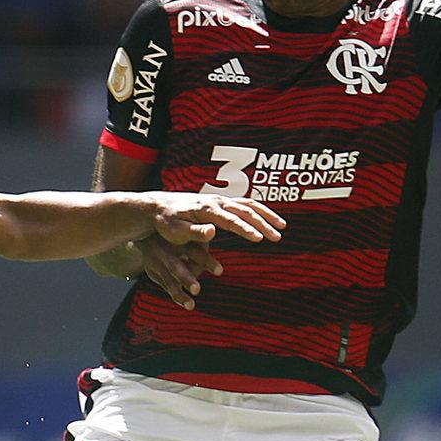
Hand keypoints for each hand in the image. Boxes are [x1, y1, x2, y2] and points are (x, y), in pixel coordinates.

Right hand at [140, 236, 222, 309]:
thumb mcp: (191, 233)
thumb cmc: (180, 234)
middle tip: (196, 290)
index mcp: (177, 240)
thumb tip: (217, 270)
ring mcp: (156, 264)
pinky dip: (177, 296)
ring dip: (179, 294)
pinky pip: (167, 286)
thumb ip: (204, 246)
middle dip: (186, 279)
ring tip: (191, 306)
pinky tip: (188, 305)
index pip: (193, 251)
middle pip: (175, 267)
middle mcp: (165, 251)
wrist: (148, 234)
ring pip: (169, 281)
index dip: (206, 261)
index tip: (219, 272)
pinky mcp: (153, 273)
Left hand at [148, 194, 284, 246]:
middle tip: (278, 236)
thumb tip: (213, 232)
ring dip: (267, 215)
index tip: (260, 239)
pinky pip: (244, 204)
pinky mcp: (220, 203)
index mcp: (206, 209)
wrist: (158, 207)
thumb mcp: (175, 231)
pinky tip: (268, 220)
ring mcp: (219, 200)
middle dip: (263, 224)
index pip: (231, 220)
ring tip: (283, 227)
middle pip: (245, 211)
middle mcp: (216, 202)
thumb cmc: (165, 223)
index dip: (246, 229)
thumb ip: (195, 232)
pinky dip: (259, 211)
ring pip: (248, 205)